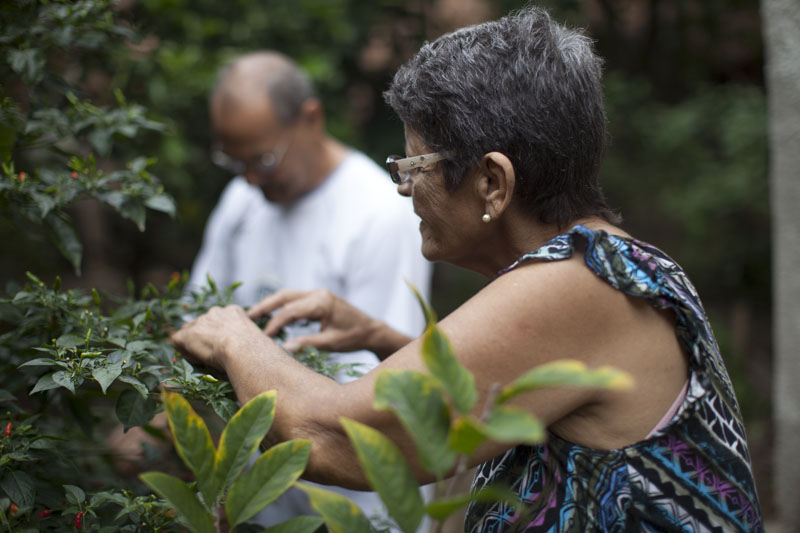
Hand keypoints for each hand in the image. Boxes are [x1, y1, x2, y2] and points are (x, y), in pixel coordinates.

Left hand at [171, 305, 261, 369]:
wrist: (244, 350)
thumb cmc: (256, 351)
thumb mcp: (253, 340)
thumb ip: (245, 339)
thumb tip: (248, 352)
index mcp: (234, 311)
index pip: (220, 321)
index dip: (219, 335)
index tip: (224, 347)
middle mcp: (216, 312)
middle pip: (203, 325)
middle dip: (205, 338)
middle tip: (214, 355)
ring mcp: (200, 322)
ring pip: (191, 333)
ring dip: (195, 346)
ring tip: (207, 360)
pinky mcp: (188, 334)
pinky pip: (180, 342)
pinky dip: (185, 352)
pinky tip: (198, 360)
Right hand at [247, 289, 381, 353]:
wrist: (371, 330)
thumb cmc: (353, 337)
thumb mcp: (331, 343)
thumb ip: (307, 343)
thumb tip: (283, 349)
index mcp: (321, 302)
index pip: (290, 311)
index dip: (274, 324)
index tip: (262, 338)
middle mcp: (318, 293)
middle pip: (284, 296)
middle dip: (265, 306)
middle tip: (246, 317)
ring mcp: (318, 294)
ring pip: (288, 296)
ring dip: (271, 305)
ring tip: (253, 317)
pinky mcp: (318, 298)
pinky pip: (295, 300)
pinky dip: (282, 307)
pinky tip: (271, 317)